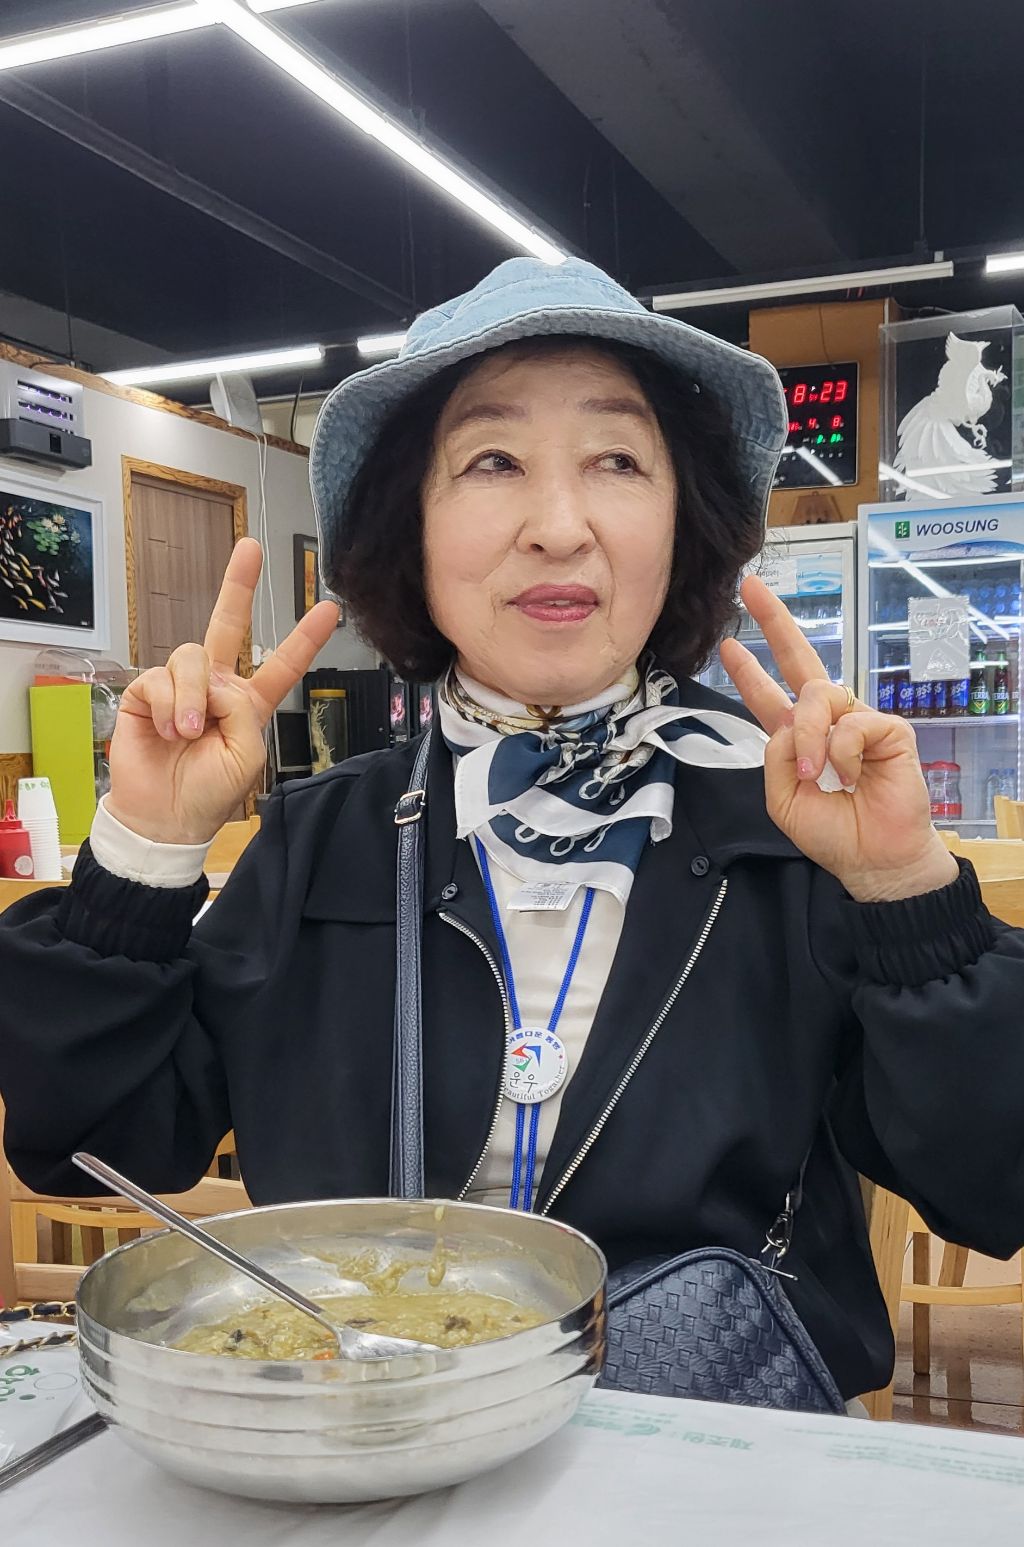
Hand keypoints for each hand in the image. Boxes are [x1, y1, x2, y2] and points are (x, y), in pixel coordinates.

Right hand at [107, 538, 338, 844]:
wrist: (166, 817)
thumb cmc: (210, 792)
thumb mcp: (247, 755)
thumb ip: (243, 711)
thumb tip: (214, 684)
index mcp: (249, 703)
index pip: (282, 664)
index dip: (305, 638)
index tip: (330, 609)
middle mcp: (216, 687)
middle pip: (228, 626)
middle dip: (238, 586)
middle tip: (250, 548)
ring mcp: (181, 687)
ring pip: (193, 656)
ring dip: (193, 698)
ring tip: (189, 733)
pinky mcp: (148, 692)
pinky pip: (162, 678)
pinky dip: (171, 706)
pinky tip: (171, 731)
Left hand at [719, 576, 958, 902]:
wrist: (873, 860)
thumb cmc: (833, 833)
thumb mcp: (782, 799)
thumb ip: (774, 758)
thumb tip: (789, 722)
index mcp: (798, 738)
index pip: (769, 696)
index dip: (749, 670)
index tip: (727, 643)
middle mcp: (827, 722)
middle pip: (802, 661)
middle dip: (775, 623)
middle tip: (752, 589)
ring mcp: (858, 721)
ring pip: (818, 698)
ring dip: (808, 737)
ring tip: (813, 774)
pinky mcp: (888, 730)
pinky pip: (850, 724)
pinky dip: (840, 754)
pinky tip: (850, 777)